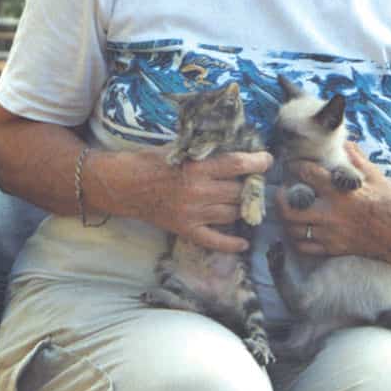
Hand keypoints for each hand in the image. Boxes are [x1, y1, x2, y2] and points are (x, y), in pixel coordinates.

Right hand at [92, 146, 273, 254]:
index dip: (256, 162)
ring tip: (249, 201)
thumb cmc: (149, 161)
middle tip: (256, 180)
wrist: (123, 185)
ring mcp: (193, 214)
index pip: (236, 165)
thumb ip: (204, 152)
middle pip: (237, 191)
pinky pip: (214, 240)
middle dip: (250, 185)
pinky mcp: (185, 229)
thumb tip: (232, 148)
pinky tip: (243, 242)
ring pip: (231, 213)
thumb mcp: (178, 149)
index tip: (268, 159)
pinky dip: (231, 243)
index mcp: (197, 168)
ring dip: (242, 207)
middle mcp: (198, 192)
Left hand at [274, 143, 390, 262]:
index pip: (307, 174)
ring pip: (294, 229)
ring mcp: (331, 233)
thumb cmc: (390, 201)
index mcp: (340, 191)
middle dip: (280, 197)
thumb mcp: (374, 175)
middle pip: (291, 207)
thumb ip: (354, 158)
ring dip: (285, 218)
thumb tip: (343, 141)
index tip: (292, 164)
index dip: (295, 166)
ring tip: (286, 209)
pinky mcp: (334, 248)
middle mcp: (332, 213)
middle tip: (280, 191)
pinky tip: (297, 229)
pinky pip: (305, 247)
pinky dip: (295, 238)